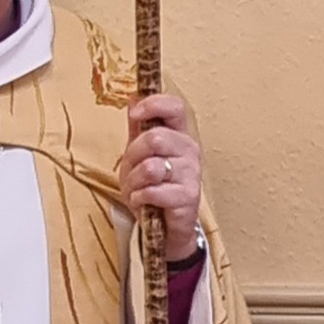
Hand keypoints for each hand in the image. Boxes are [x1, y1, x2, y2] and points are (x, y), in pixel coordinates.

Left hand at [119, 95, 201, 260]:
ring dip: (134, 181)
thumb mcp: (139, 154)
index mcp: (179, 135)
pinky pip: (153, 191)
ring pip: (151, 167)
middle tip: (132, 169)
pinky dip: (140, 198)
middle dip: (133, 155)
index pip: (174, 107)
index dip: (153, 105)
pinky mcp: (188, 197)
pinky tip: (143, 201)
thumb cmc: (154, 188)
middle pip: (155, 138)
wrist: (165, 227)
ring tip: (137, 189)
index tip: (135, 114)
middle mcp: (190, 151)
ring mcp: (191, 174)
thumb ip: (137, 127)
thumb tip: (133, 97)